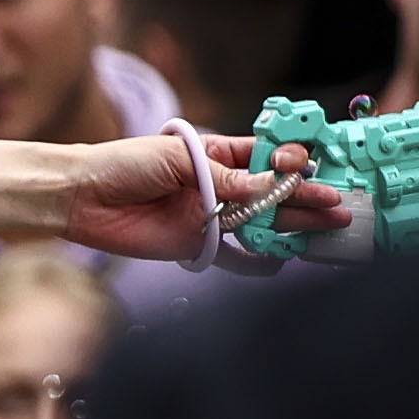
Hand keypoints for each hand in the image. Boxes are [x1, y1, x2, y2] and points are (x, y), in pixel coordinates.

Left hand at [52, 125, 336, 268]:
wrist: (80, 196)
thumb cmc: (123, 165)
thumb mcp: (178, 160)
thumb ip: (223, 177)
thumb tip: (269, 186)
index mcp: (219, 155)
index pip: (268, 158)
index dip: (292, 162)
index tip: (309, 166)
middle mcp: (221, 187)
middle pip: (273, 193)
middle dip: (306, 198)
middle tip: (338, 204)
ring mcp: (212, 216)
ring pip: (262, 224)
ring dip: (293, 226)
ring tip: (327, 230)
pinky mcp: (196, 244)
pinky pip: (233, 257)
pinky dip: (256, 263)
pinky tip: (281, 263)